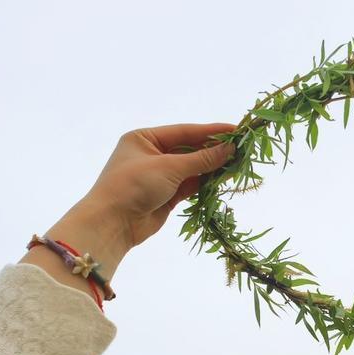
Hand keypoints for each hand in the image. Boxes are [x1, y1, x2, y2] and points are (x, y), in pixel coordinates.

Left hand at [22, 123, 234, 294]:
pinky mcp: (165, 196)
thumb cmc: (133, 185)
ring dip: (212, 167)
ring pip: (191, 168)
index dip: (211, 131)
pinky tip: (223, 179)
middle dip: (214, 150)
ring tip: (237, 163)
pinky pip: (190, 185)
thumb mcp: (169, 167)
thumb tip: (230, 148)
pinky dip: (205, 183)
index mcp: (144, 138)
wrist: (112, 224)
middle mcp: (151, 155)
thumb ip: (202, 159)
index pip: (184, 131)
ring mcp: (158, 176)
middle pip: (189, 149)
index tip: (236, 130)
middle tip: (241, 148)